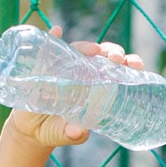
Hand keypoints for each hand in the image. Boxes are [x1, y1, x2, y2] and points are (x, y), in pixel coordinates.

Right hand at [5, 27, 144, 148]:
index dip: (130, 64)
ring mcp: (64, 67)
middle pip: (104, 56)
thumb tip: (78, 132)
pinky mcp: (44, 65)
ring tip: (95, 50)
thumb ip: (73, 134)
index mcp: (98, 87)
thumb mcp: (66, 134)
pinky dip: (52, 37)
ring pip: (80, 49)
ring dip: (89, 46)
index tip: (135, 65)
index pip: (119, 70)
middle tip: (117, 59)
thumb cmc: (56, 130)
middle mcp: (84, 73)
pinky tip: (56, 32)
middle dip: (113, 53)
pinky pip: (48, 48)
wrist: (30, 128)